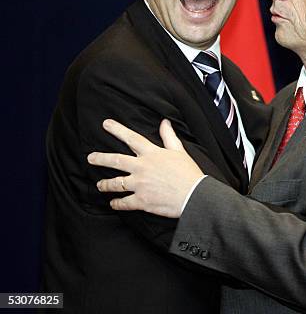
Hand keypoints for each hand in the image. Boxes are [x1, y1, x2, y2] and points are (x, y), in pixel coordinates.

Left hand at [87, 119, 203, 217]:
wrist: (194, 195)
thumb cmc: (189, 173)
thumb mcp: (179, 151)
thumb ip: (169, 136)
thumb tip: (164, 122)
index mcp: (152, 154)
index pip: (131, 138)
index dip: (117, 130)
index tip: (106, 124)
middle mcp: (142, 167)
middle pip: (116, 160)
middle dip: (100, 158)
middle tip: (90, 157)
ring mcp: (139, 184)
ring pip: (115, 183)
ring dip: (104, 184)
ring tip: (99, 185)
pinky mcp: (141, 200)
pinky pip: (123, 202)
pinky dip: (117, 203)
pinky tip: (113, 203)